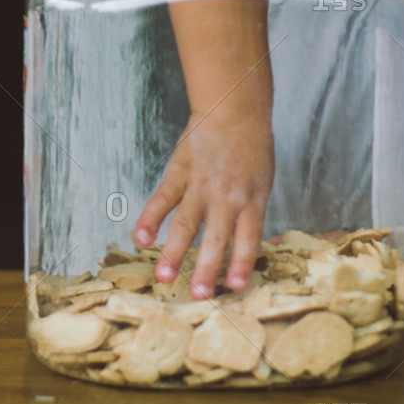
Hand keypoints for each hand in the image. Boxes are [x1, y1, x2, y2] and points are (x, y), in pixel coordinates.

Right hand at [134, 106, 274, 297]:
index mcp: (252, 200)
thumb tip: (238, 248)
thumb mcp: (262, 182)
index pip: (247, 238)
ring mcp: (200, 185)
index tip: (235, 287)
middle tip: (197, 295)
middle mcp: (226, 196)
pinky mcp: (179, 172)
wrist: (234, 109)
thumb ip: (249, 213)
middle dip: (205, 268)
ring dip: (173, 252)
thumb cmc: (252, 147)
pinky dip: (149, 218)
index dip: (241, 263)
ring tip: (163, 277)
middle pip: (215, 237)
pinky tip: (141, 238)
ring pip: (185, 223)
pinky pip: (162, 198)